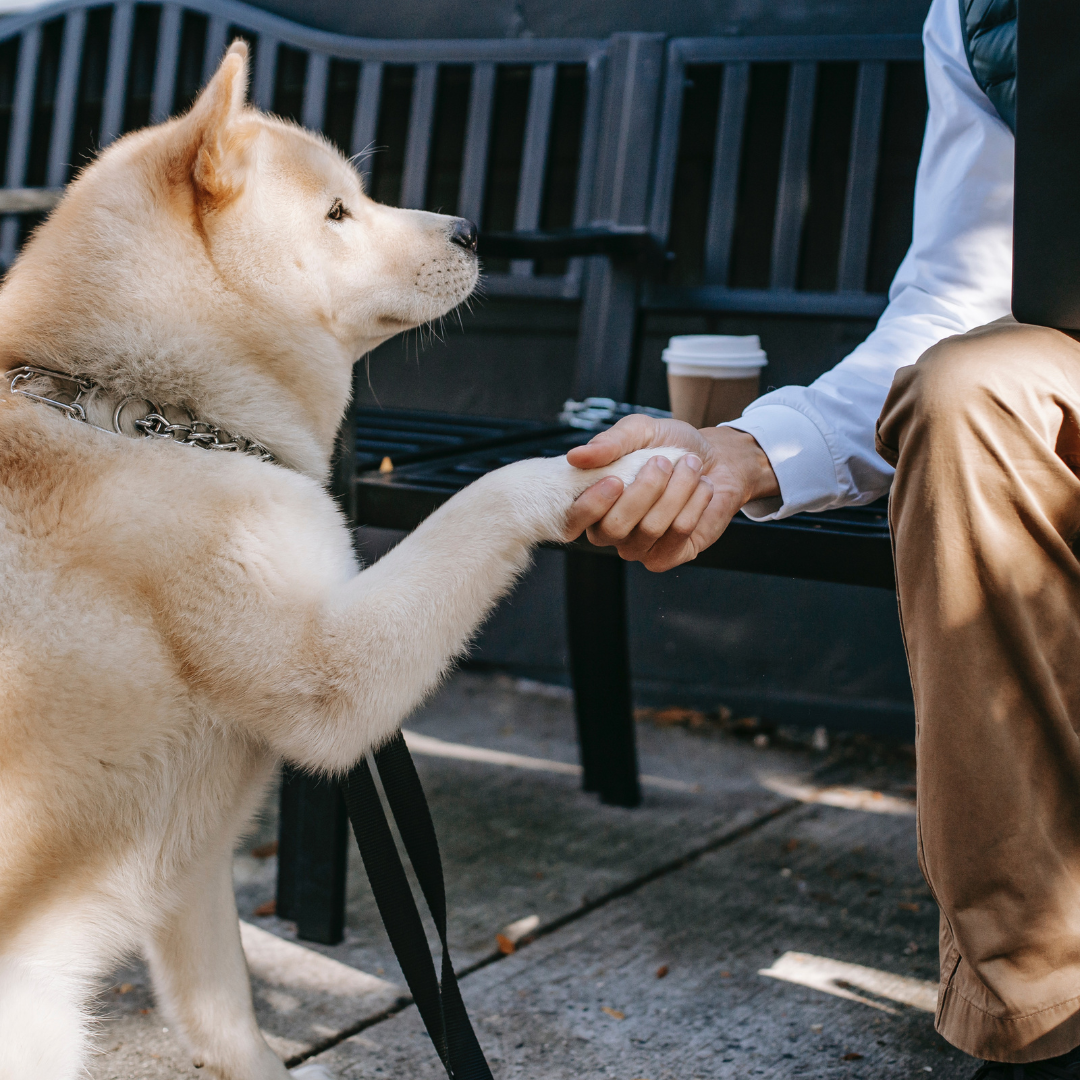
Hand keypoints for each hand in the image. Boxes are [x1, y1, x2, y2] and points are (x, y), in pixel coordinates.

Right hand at [562, 415, 779, 571]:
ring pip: (650, 528)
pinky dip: (695, 503)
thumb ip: (609, 443)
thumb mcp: (639, 431)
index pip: (573, 522)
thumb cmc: (670, 446)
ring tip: (690, 466)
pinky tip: (702, 487)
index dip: (591, 506)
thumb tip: (575, 457)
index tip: (615, 479)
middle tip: (663, 462)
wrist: (717, 459)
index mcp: (593, 503)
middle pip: (614, 528)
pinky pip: (678, 534)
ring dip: (677, 489)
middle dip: (645, 490)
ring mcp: (638, 547)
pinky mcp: (668, 556)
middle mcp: (610, 531)